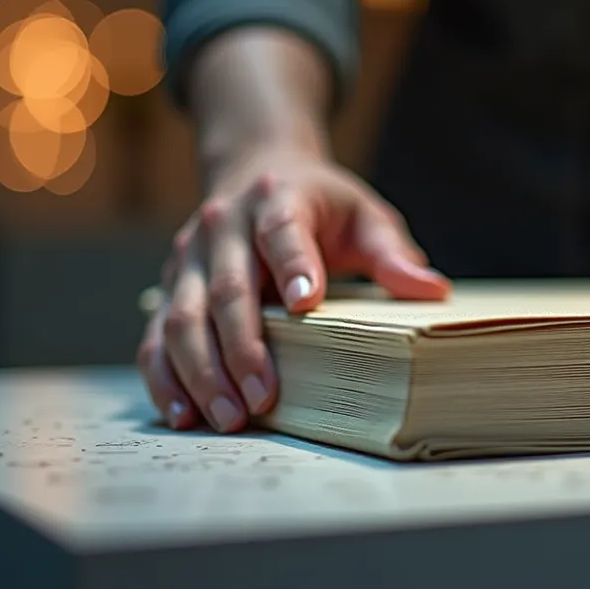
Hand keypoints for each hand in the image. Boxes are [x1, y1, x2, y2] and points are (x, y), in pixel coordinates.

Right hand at [136, 149, 449, 432]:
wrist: (257, 170)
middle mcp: (222, 225)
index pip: (283, 231)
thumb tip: (432, 291)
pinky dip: (166, 378)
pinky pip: (156, 337)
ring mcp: (188, 258)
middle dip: (243, 348)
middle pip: (227, 288)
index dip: (293, 265)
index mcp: (278, 198)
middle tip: (263, 398)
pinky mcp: (170, 288)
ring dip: (202, 372)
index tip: (306, 304)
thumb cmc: (321, 205)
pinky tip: (185, 414)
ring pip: (182, 318)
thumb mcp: (365, 218)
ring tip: (229, 418)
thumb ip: (393, 254)